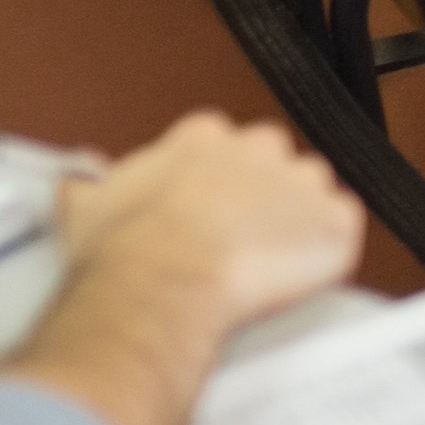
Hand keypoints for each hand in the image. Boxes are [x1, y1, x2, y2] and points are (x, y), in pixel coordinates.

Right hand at [12, 112, 362, 424]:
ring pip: (312, 193)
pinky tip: (297, 272)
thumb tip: (80, 174)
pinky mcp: (335, 224)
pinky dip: (328, 250)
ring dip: (297, 221)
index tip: (205, 210)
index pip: (222, 145)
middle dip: (261, 195)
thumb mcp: (85, 206)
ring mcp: (303, 184)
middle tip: (236, 238)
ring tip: (264, 260)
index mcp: (203, 136)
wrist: (162, 287)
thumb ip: (87, 180)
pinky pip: (344, 229)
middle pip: (273, 163)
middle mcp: (260, 148)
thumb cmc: (123, 251)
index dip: (214, 182)